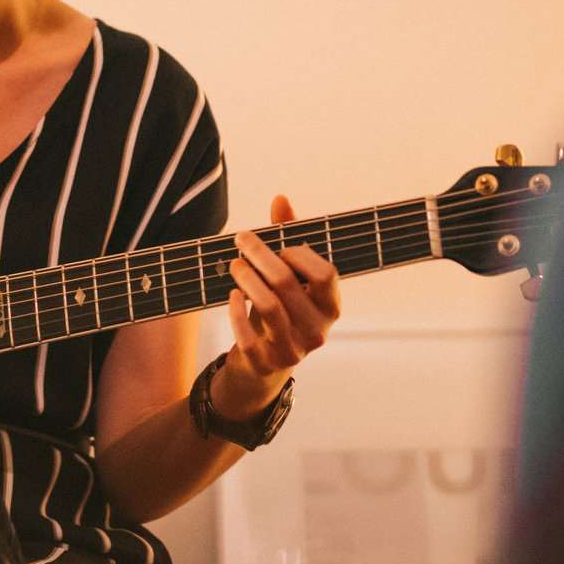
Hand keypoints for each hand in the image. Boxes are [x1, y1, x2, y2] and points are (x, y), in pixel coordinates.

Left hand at [218, 194, 342, 413]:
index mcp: (331, 307)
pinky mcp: (266, 364)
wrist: (264, 364)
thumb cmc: (280, 310)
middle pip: (287, 283)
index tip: (279, 246)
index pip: (324, 274)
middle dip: (260, 255)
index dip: (299, 254)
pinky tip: (233, 296)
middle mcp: (318, 331)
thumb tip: (280, 198)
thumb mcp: (290, 279)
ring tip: (234, 265)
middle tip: (240, 240)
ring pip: (268, 306)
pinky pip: (248, 335)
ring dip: (246, 278)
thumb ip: (289, 239)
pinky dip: (236, 311)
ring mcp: (294, 351)